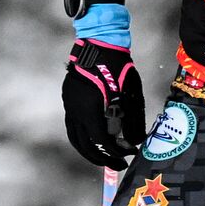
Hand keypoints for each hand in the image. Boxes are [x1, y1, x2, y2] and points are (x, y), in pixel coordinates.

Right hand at [62, 38, 145, 168]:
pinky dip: (84, 137)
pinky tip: (96, 138)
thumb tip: (135, 142)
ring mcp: (69, 103)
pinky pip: (73, 125)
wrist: (99, 41)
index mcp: (89, 109)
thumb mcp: (131, 93)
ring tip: (106, 156)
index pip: (101, 140)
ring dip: (90, 150)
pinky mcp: (69, 98)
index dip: (116, 152)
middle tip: (118, 164)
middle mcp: (75, 109)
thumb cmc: (118, 66)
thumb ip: (133, 120)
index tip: (129, 155)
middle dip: (103, 157)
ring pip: (75, 137)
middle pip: (85, 144)